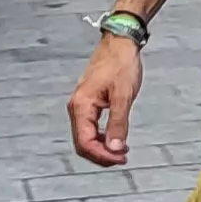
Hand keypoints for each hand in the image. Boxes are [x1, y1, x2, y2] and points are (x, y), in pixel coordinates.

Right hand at [70, 34, 143, 166]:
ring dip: (102, 148)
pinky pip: (89, 128)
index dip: (102, 155)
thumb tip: (115, 148)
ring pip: (85, 137)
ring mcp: (80, 105)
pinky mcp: (87, 103)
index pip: (85, 142)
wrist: (119, 43)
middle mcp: (76, 107)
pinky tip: (116, 138)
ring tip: (121, 151)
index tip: (122, 158)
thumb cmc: (121, 64)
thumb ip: (118, 123)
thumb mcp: (123, 95)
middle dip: (101, 155)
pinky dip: (101, 137)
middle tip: (123, 158)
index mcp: (82, 106)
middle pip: (82, 143)